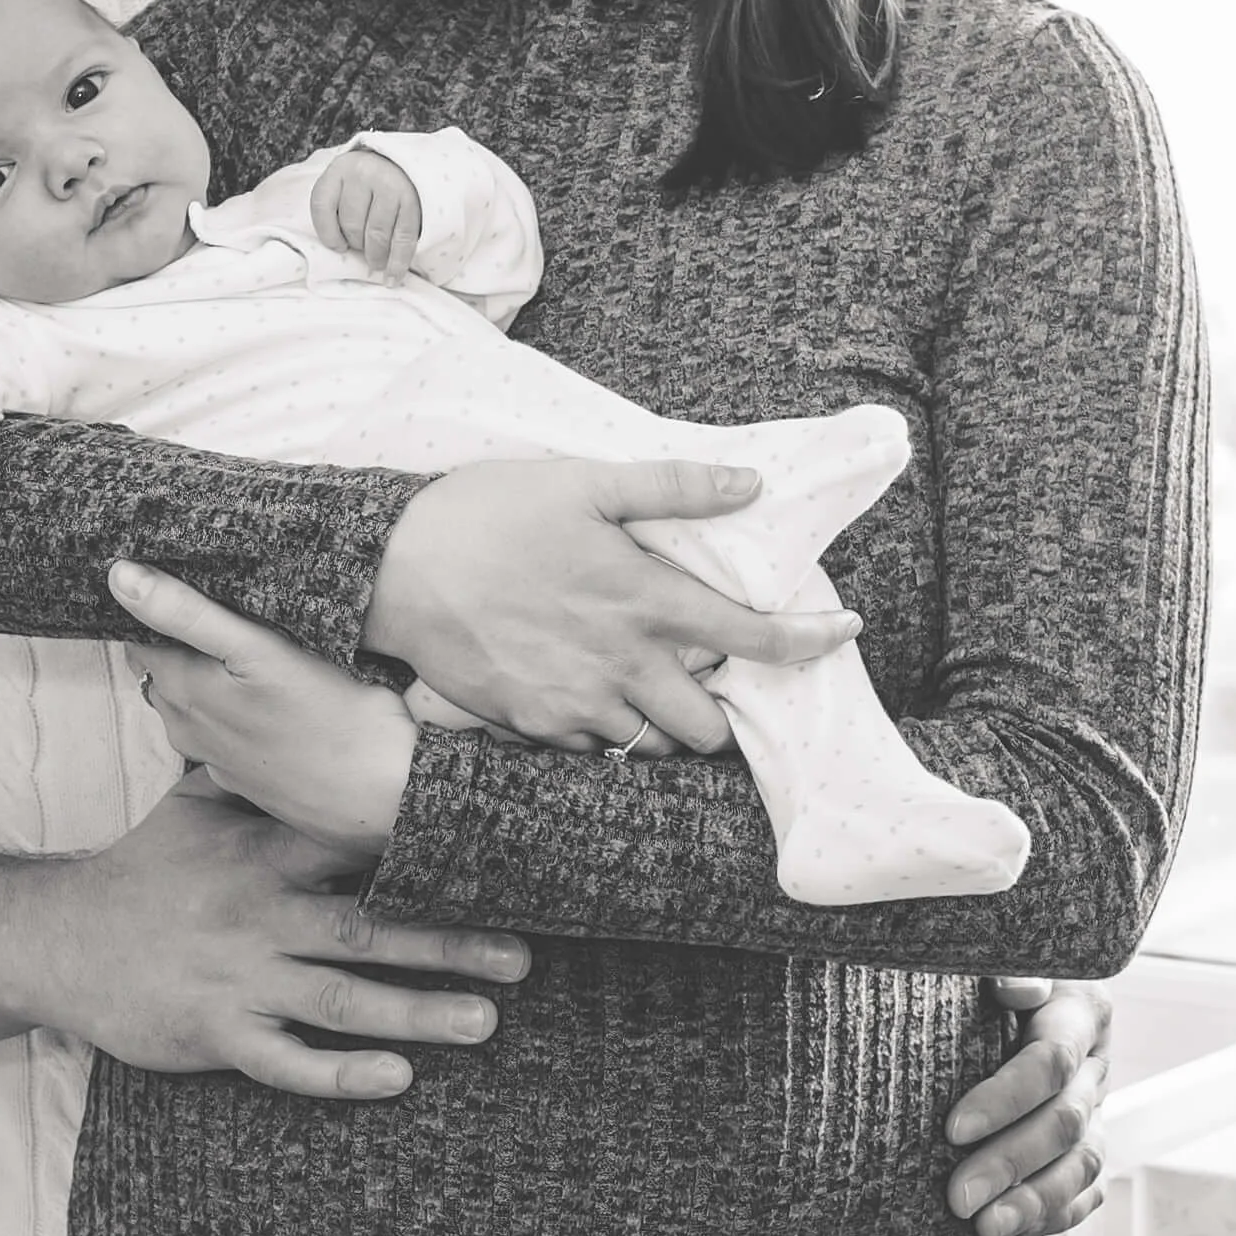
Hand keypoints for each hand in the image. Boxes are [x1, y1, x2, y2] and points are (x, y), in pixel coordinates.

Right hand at [58, 776, 526, 1097]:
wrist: (54, 937)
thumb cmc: (141, 867)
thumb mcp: (195, 804)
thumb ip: (258, 770)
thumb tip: (301, 714)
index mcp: (263, 853)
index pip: (356, 847)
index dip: (424, 853)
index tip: (491, 859)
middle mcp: (259, 913)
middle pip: (367, 928)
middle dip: (448, 943)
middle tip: (524, 956)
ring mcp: (238, 977)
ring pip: (341, 1000)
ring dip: (417, 1011)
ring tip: (485, 1020)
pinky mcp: (214, 1033)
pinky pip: (286, 1063)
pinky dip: (342, 1074)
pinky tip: (397, 1079)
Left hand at [111, 561, 417, 864]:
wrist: (386, 794)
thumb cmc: (331, 716)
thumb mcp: (257, 650)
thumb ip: (186, 613)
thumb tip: (119, 576)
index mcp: (183, 691)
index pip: (138, 638)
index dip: (150, 607)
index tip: (171, 578)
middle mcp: (190, 730)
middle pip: (161, 671)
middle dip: (173, 639)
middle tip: (211, 603)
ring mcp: (219, 759)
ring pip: (190, 705)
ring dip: (202, 676)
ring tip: (238, 646)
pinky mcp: (249, 778)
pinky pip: (221, 735)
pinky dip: (229, 712)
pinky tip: (264, 700)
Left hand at [311, 147, 424, 280]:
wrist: (405, 163)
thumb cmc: (369, 182)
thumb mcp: (346, 184)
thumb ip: (338, 209)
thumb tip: (343, 253)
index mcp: (339, 169)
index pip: (322, 206)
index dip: (327, 234)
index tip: (338, 247)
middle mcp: (363, 173)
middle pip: (352, 224)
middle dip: (356, 246)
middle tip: (363, 252)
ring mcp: (389, 185)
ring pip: (377, 234)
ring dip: (376, 256)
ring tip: (376, 264)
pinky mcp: (411, 199)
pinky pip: (402, 238)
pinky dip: (398, 262)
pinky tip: (393, 276)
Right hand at [362, 458, 861, 751]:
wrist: (393, 569)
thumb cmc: (486, 514)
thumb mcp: (581, 481)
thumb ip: (671, 487)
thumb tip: (749, 484)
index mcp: (642, 600)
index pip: (753, 637)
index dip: (810, 642)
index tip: (842, 633)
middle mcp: (621, 664)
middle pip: (708, 727)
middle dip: (720, 712)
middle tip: (707, 682)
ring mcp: (576, 705)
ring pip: (653, 749)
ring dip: (663, 728)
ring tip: (647, 693)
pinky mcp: (532, 727)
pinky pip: (591, 754)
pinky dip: (602, 734)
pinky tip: (586, 697)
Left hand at [943, 978, 1110, 1235]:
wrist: (1027, 985)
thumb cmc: (993, 968)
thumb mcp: (1003, 953)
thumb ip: (1008, 969)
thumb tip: (1015, 990)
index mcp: (1081, 1012)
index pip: (1050, 1062)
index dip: (1005, 1098)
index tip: (952, 1129)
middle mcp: (1096, 1066)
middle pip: (1064, 1124)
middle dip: (1010, 1163)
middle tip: (958, 1197)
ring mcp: (1099, 1110)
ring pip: (1082, 1166)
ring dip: (1033, 1202)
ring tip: (984, 1229)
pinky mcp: (1090, 1144)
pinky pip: (1087, 1191)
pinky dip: (1054, 1215)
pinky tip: (1013, 1233)